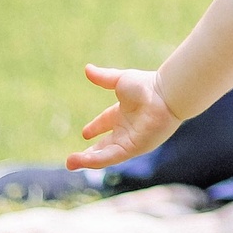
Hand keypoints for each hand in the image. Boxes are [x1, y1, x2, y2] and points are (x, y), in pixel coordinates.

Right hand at [65, 64, 181, 169]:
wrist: (163, 96)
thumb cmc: (146, 86)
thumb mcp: (119, 80)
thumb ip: (103, 77)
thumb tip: (87, 69)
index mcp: (123, 112)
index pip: (105, 123)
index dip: (94, 128)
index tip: (84, 133)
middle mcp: (126, 129)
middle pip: (104, 145)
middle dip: (88, 153)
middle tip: (71, 160)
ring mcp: (130, 140)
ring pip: (105, 154)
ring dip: (87, 160)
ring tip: (70, 164)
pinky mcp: (133, 148)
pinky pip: (111, 157)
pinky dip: (96, 160)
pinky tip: (82, 161)